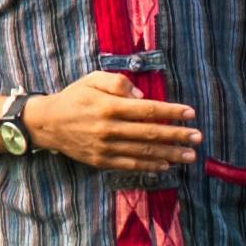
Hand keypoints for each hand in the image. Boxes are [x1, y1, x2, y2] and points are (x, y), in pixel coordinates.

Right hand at [25, 71, 201, 172]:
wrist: (47, 124)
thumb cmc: (74, 97)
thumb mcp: (92, 79)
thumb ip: (117, 83)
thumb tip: (142, 97)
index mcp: (109, 106)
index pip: (147, 110)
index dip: (171, 112)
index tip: (190, 113)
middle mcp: (109, 128)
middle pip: (150, 133)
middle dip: (177, 136)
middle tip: (198, 137)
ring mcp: (105, 148)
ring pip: (143, 152)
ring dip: (169, 154)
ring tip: (189, 155)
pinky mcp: (101, 161)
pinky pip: (130, 165)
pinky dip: (150, 165)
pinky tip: (165, 165)